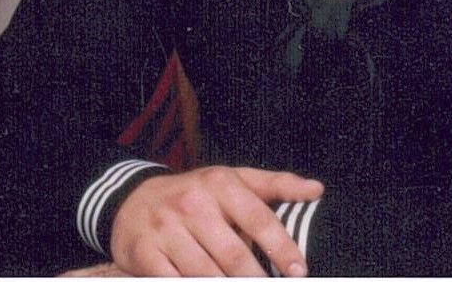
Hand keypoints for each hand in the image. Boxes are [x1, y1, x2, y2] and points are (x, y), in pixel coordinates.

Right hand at [110, 165, 323, 276]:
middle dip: (256, 280)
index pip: (258, 218)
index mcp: (221, 183)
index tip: (299, 272)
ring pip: (204, 274)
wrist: (133, 199)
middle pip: (233, 255)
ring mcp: (166, 229)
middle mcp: (193, 203)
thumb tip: (317, 189)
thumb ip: (276, 185)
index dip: (281, 247)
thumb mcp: (234, 179)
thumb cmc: (197, 193)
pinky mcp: (143, 253)